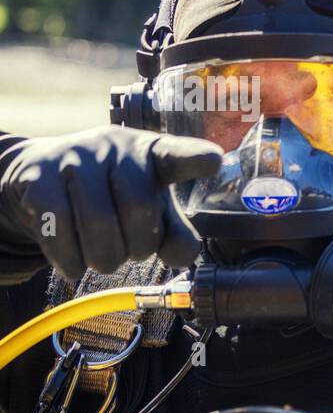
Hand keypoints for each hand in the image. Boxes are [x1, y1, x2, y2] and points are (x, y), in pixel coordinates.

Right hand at [0, 126, 221, 280]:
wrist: (43, 175)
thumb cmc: (114, 194)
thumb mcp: (152, 209)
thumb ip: (175, 234)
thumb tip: (182, 258)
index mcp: (153, 153)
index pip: (177, 154)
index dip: (195, 158)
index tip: (214, 161)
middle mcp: (116, 147)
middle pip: (139, 207)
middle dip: (140, 246)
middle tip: (133, 253)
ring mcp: (74, 158)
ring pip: (98, 224)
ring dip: (106, 258)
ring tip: (105, 258)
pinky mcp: (38, 178)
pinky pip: (59, 231)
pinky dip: (71, 261)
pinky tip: (75, 264)